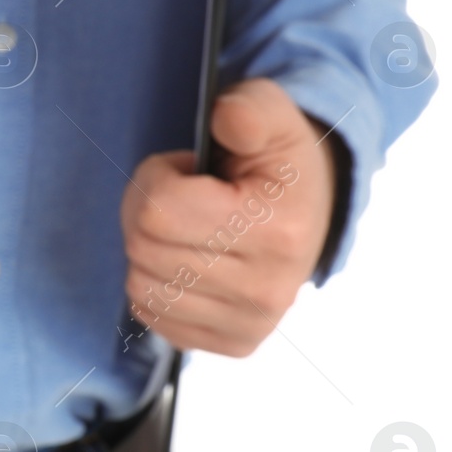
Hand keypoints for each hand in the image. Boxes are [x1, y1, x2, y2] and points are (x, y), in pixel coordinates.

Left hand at [120, 78, 336, 356]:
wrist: (311, 208)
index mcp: (278, 231)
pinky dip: (154, 281)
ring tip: (185, 225)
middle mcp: (267, 290)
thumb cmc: (278, 158)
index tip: (187, 169)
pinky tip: (185, 258)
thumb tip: (228, 118)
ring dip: (148, 247)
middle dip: (146, 209)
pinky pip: (151, 315)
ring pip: (140, 286)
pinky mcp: (233, 343)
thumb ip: (247, 108)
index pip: (159, 211)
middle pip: (143, 248)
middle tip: (181, 194)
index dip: (158, 177)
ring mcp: (250, 324)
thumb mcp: (269, 113)